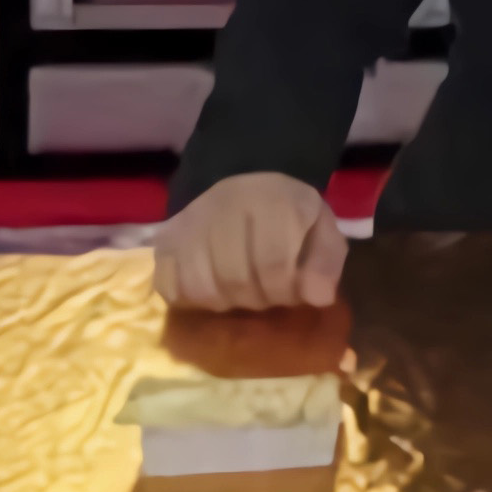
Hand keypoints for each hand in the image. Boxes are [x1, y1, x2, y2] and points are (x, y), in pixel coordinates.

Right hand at [153, 173, 347, 311]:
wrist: (246, 188)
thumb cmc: (288, 216)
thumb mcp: (321, 229)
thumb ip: (326, 262)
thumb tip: (317, 298)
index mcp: (271, 200)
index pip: (273, 263)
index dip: (284, 291)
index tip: (292, 293)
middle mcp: (224, 206)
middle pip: (235, 280)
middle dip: (257, 300)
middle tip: (267, 295)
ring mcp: (189, 223)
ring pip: (201, 289)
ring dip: (226, 303)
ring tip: (240, 293)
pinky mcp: (165, 240)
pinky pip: (170, 287)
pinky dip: (191, 300)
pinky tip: (212, 290)